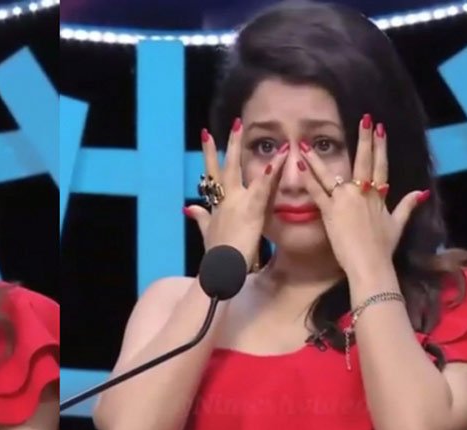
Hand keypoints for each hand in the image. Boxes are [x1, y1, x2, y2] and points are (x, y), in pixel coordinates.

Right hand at [185, 121, 288, 269]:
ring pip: (243, 172)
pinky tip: (277, 160)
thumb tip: (189, 207)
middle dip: (229, 144)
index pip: (213, 174)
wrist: (220, 268)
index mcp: (218, 203)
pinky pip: (263, 188)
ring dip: (251, 153)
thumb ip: (199, 217)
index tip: (207, 135)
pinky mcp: (251, 210)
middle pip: (225, 166)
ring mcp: (237, 203)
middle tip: (235, 123)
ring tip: (260, 135)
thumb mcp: (206, 231)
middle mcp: (225, 199)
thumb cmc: (216, 254)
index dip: (210, 154)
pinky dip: (269, 174)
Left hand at [297, 115, 428, 276]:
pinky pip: (316, 191)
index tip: (380, 128)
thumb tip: (421, 192)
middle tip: (363, 119)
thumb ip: (407, 206)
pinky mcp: (329, 211)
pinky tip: (299, 165)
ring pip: (329, 174)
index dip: (380, 146)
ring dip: (317, 157)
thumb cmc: (383, 247)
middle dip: (363, 139)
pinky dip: (308, 178)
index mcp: (378, 195)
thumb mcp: (398, 224)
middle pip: (362, 161)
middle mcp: (362, 193)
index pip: (381, 165)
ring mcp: (344, 200)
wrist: (370, 263)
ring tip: (307, 142)